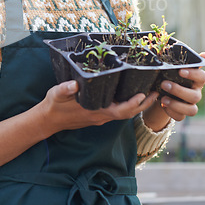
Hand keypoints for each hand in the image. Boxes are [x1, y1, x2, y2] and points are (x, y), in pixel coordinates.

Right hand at [40, 80, 157, 134]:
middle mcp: (101, 116)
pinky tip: (130, 95)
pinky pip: (117, 111)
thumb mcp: (57, 94)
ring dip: (138, 104)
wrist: (48, 121)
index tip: (143, 93)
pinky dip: (128, 104)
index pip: (120, 110)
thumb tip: (75, 83)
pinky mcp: (98, 115)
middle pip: (128, 113)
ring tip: (149, 92)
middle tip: (156, 91)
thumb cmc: (54, 106)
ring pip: (124, 113)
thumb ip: (66, 89)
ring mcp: (100, 117)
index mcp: (95, 111)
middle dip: (143, 104)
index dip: (133, 104)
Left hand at [159, 52, 204, 121]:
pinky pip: (181, 117)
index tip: (180, 71)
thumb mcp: (175, 67)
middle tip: (164, 84)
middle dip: (179, 90)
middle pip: (196, 96)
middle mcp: (196, 92)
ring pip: (192, 110)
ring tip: (163, 98)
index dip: (193, 74)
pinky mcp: (182, 114)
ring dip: (176, 104)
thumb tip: (204, 55)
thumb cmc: (172, 75)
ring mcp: (190, 104)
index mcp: (196, 80)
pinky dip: (171, 112)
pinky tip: (163, 105)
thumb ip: (185, 61)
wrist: (162, 89)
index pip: (202, 77)